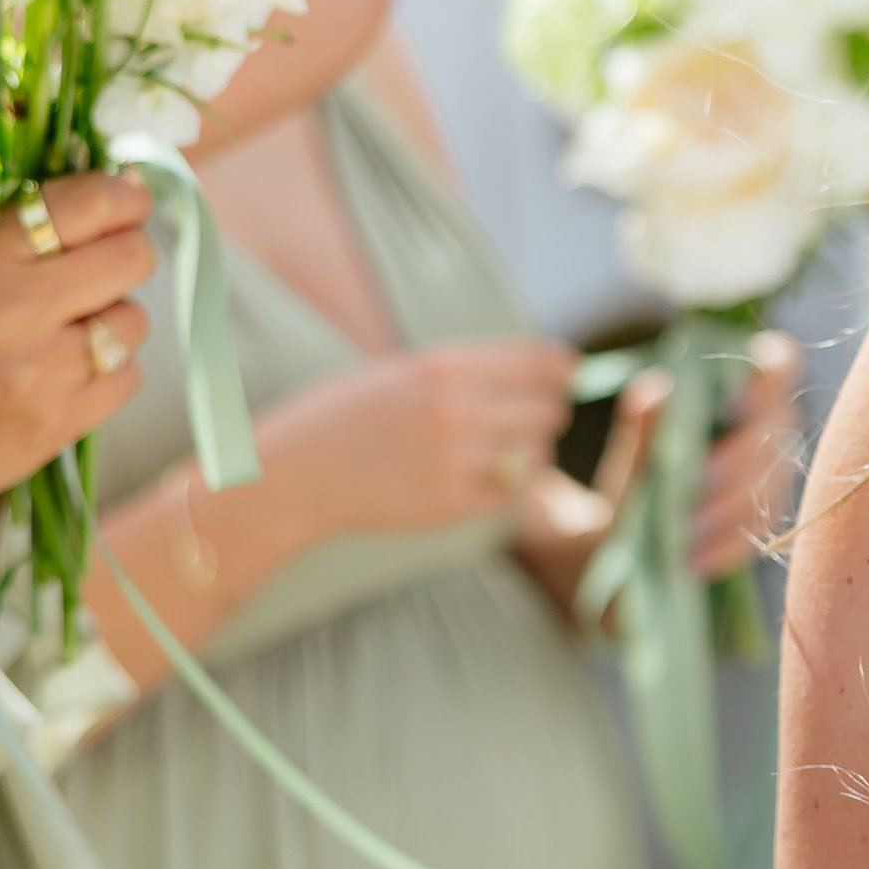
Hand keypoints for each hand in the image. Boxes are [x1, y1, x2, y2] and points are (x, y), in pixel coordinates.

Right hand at [0, 173, 152, 547]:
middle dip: (130, 253)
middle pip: (131, 258)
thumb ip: (10, 229)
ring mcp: (40, 371)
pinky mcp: (57, 423)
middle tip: (108, 264)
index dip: (125, 197)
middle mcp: (13, 309)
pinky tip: (66, 372)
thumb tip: (109, 191)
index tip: (130, 200)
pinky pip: (128, 378)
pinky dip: (109, 371)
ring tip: (68, 330)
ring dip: (114, 319)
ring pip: (134, 320)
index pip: (85, 204)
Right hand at [258, 334, 575, 537]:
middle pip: (547, 411)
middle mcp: (454, 411)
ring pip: (536, 457)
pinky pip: (511, 497)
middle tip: (539, 418)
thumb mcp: (400, 373)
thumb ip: (461, 372)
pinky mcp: (450, 506)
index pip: (535, 362)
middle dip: (547, 413)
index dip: (561, 368)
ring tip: (511, 452)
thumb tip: (531, 368)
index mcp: (442, 368)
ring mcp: (454, 461)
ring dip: (533, 455)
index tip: (570, 372)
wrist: (298, 474)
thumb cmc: (346, 417)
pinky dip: (510, 490)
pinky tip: (490, 481)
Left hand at [602, 329, 801, 577]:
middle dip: (741, 457)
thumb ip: (645, 422)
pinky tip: (693, 560)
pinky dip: (726, 547)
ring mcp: (773, 478)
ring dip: (732, 508)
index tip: (733, 403)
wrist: (628, 537)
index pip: (779, 366)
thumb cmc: (640, 471)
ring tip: (686, 529)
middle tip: (700, 478)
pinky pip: (759, 535)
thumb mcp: (633, 448)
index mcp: (745, 387)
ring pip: (773, 486)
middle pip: (779, 431)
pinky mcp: (765, 524)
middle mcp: (770, 428)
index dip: (767, 380)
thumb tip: (655, 391)